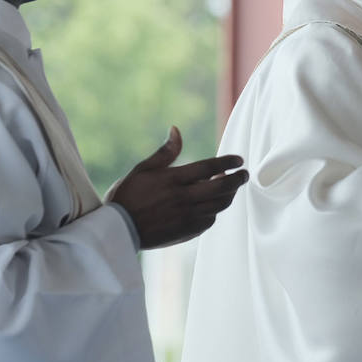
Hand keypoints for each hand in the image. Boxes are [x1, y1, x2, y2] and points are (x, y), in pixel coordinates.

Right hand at [106, 126, 247, 249]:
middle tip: (244, 174)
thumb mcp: (143, 169)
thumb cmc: (128, 196)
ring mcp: (186, 216)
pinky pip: (210, 220)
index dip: (228, 162)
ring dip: (230, 195)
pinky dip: (216, 211)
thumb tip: (176, 129)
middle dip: (239, 179)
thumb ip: (165, 152)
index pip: (209, 167)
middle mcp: (183, 198)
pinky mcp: (186, 232)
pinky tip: (212, 204)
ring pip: (220, 205)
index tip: (239, 160)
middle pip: (222, 187)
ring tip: (230, 188)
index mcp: (173, 179)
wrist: (117, 230)